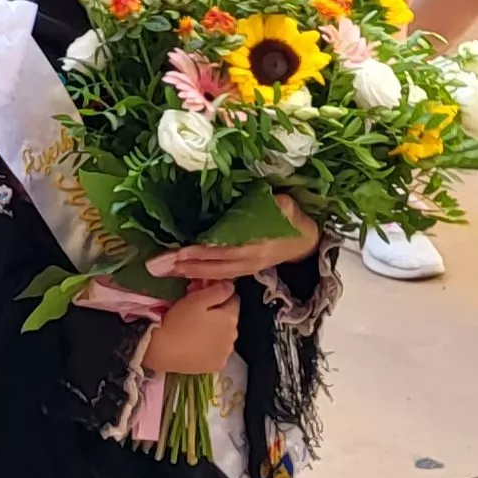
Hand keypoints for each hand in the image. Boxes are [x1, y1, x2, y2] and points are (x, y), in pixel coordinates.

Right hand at [142, 282, 238, 375]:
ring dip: (216, 332)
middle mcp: (233, 337)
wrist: (163, 351)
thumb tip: (231, 286)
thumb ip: (217, 291)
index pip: (234, 300)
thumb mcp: (196, 300)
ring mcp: (226, 353)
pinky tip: (198, 346)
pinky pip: (218, 352)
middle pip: (229, 320)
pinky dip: (212, 348)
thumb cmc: (179, 321)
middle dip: (218, 314)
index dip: (220, 295)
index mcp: (230, 319)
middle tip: (198, 313)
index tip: (205, 297)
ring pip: (224, 336)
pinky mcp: (217, 366)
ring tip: (196, 331)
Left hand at [148, 194, 321, 278]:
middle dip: (194, 265)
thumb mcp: (290, 207)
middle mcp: (252, 260)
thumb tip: (274, 201)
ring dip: (197, 273)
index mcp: (260, 245)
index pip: (227, 250)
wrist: (308, 242)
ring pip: (220, 273)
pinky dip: (208, 275)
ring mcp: (251, 267)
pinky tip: (192, 274)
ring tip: (174, 270)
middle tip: (170, 263)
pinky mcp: (249, 270)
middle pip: (219, 266)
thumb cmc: (295, 221)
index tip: (184, 250)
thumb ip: (281, 205)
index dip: (205, 251)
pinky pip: (226, 275)